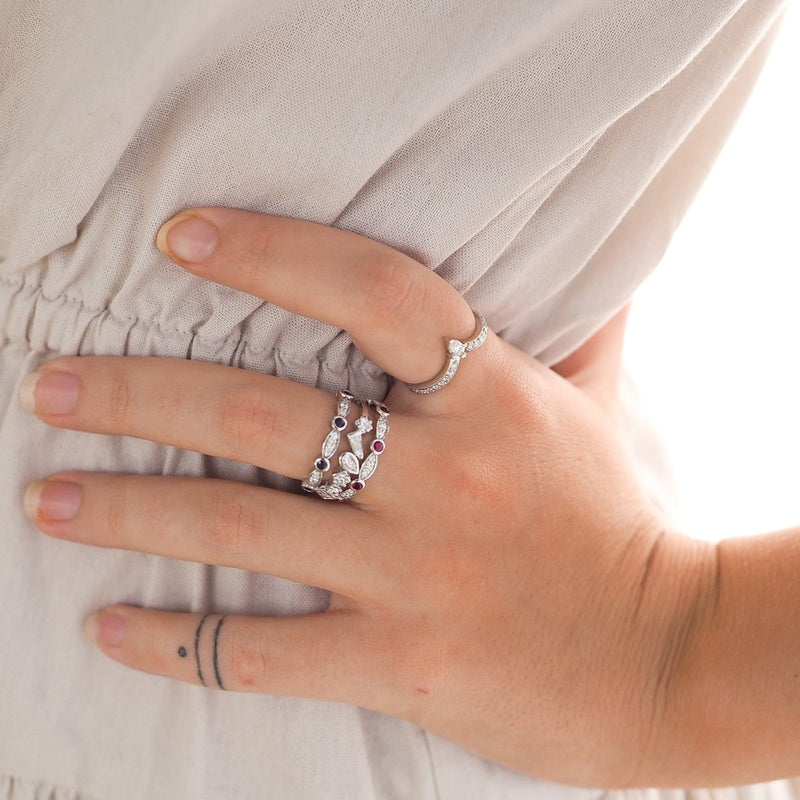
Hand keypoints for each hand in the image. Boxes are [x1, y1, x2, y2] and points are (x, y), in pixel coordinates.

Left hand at [20, 208, 714, 786]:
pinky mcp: (402, 664)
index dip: (273, 254)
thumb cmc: (621, 522)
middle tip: (50, 389)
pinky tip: (108, 628)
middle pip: (258, 414)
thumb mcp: (598, 410)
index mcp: (493, 396)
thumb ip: (572, 336)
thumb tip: (587, 268)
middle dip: (136, 396)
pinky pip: (259, 652)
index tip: (184, 237)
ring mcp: (417, 573)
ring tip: (45, 499)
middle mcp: (445, 475)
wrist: (668, 656)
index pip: (372, 291)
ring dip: (125, 510)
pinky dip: (173, 640)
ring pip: (237, 528)